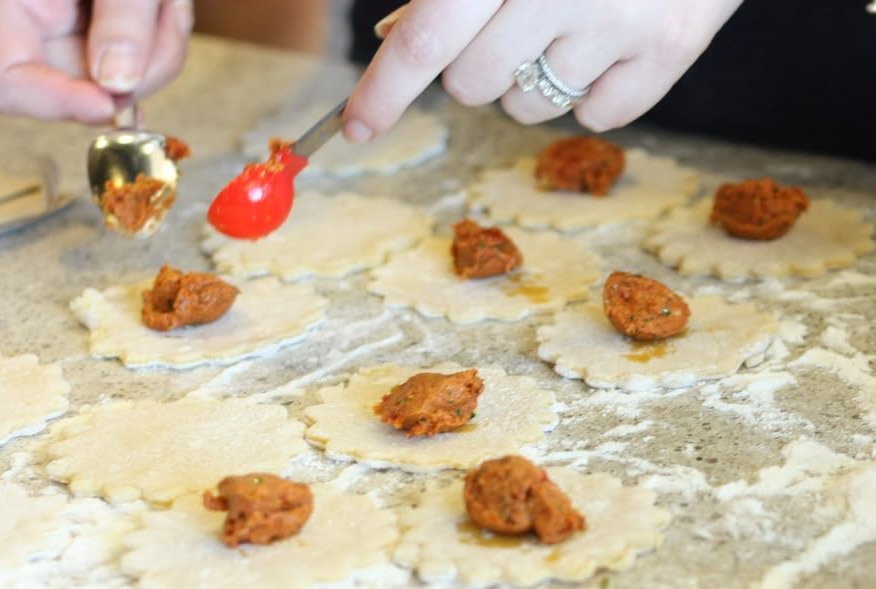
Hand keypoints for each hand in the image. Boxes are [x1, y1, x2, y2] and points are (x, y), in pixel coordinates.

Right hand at [0, 0, 192, 123]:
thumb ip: (120, 15)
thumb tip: (116, 83)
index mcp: (17, 3)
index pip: (8, 84)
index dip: (56, 103)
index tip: (109, 100)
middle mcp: (46, 26)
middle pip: (84, 92)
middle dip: (136, 68)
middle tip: (161, 14)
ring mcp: (85, 33)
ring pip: (128, 83)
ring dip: (162, 47)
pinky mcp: (118, 35)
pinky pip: (149, 63)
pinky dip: (169, 36)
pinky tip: (166, 3)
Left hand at [344, 0, 742, 140]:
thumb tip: (393, 43)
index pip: (425, 38)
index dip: (383, 90)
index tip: (355, 128)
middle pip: (472, 87)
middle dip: (473, 67)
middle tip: (510, 21)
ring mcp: (622, 22)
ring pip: (528, 108)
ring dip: (530, 79)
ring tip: (570, 20)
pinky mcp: (672, 49)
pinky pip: (595, 117)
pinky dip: (593, 90)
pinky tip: (614, 38)